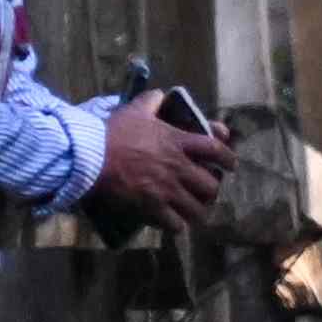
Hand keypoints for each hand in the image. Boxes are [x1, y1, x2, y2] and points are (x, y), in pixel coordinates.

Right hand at [90, 91, 234, 229]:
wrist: (90, 157)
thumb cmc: (112, 132)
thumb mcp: (135, 110)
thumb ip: (151, 101)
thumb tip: (160, 94)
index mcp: (178, 142)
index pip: (215, 150)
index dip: (228, 159)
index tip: (231, 166)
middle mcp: (178, 167)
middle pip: (211, 185)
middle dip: (212, 190)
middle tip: (207, 192)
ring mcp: (166, 189)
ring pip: (197, 208)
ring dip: (198, 212)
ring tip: (195, 213)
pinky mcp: (152, 207)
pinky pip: (174, 224)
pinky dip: (177, 226)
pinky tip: (175, 225)